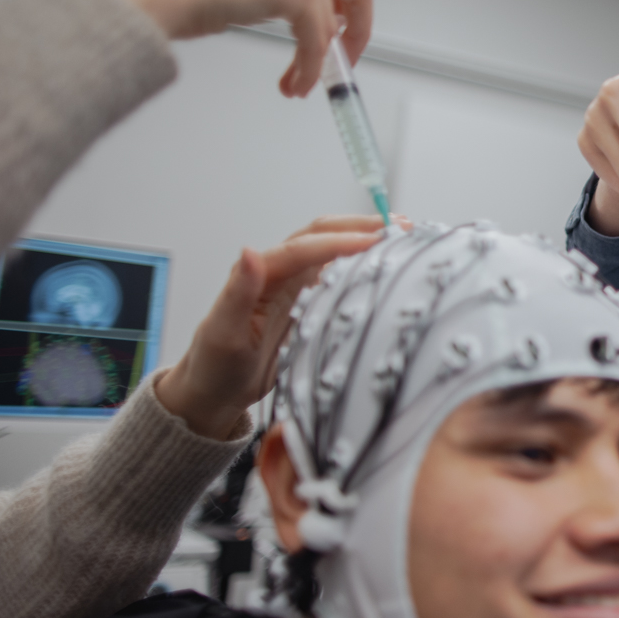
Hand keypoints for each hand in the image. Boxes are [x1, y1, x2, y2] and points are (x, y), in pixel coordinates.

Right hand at [64, 0, 374, 97]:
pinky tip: (292, 83)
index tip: (336, 37)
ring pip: (335, 21)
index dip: (341, 10)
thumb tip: (296, 21)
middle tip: (341, 63)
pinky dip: (310, 68)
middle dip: (355, 32)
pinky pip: (318, 40)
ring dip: (321, 61)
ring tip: (300, 84)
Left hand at [154, 215, 392, 439]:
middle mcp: (281, 272)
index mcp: (262, 274)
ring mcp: (297, 286)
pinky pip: (340, 275)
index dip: (339, 241)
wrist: (217, 392)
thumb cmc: (215, 365)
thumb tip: (249, 252)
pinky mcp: (310, 302)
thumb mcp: (222, 332)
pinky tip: (388, 266)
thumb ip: (238, 292)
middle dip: (360, 225)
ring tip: (403, 238)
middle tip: (400, 227)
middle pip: (323, 234)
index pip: (304, 247)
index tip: (375, 241)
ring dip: (366, 239)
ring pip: (335, 250)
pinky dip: (365, 264)